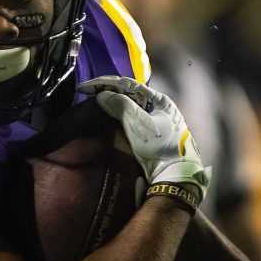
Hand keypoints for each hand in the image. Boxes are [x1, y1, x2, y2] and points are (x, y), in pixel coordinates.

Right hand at [78, 75, 208, 195]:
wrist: (173, 176)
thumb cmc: (160, 147)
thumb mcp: (138, 123)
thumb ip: (120, 105)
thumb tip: (103, 96)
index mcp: (159, 100)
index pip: (129, 85)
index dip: (106, 84)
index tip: (86, 88)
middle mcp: (159, 108)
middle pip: (129, 95)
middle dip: (108, 93)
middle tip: (88, 94)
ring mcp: (156, 122)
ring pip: (130, 107)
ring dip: (112, 104)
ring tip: (95, 103)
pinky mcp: (151, 136)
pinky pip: (132, 120)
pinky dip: (118, 117)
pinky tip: (109, 118)